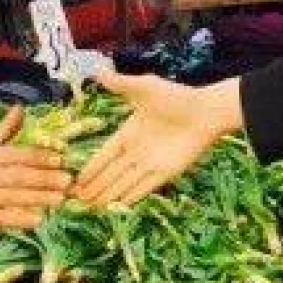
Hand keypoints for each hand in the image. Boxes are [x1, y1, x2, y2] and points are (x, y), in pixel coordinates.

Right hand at [0, 108, 70, 232]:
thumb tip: (20, 108)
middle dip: (45, 179)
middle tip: (69, 181)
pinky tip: (38, 220)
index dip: (40, 157)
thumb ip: (4, 130)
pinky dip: (19, 219)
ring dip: (38, 199)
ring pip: (13, 197)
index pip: (18, 155)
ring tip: (60, 200)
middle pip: (18, 176)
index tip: (62, 160)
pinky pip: (0, 218)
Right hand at [75, 72, 242, 206]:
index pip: (104, 155)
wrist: (207, 111)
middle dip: (94, 188)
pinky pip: (143, 188)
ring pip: (124, 184)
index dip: (91, 169)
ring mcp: (151, 163)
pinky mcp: (166, 173)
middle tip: (75, 202)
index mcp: (129, 133)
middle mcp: (137, 152)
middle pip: (111, 174)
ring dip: (108, 197)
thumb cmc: (177, 97)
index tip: (75, 180)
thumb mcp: (145, 88)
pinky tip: (117, 209)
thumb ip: (121, 84)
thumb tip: (97, 72)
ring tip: (91, 209)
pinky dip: (130, 199)